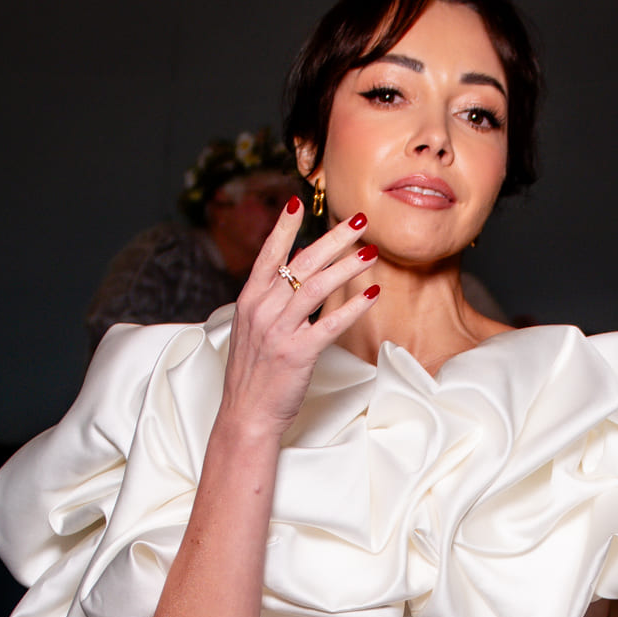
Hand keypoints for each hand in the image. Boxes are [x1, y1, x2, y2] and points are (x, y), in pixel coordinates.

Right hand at [218, 196, 378, 444]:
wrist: (246, 415)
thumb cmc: (252, 375)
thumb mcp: (250, 330)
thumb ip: (266, 303)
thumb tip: (287, 281)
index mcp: (249, 300)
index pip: (268, 254)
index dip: (284, 227)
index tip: (298, 201)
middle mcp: (262, 309)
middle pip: (301, 263)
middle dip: (333, 239)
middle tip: (358, 221)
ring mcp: (279, 331)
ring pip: (316, 287)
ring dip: (347, 266)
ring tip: (370, 253)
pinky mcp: (297, 354)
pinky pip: (329, 324)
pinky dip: (353, 307)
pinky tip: (372, 295)